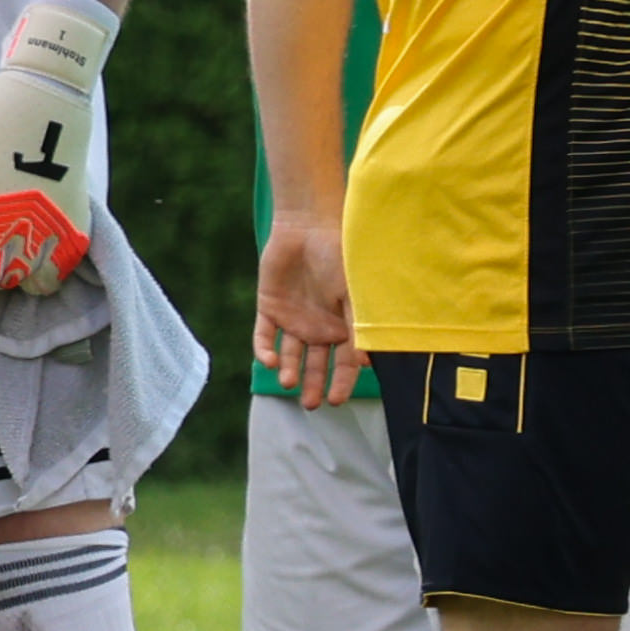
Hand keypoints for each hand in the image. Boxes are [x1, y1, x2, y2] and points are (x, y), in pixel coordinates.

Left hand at [258, 214, 357, 406]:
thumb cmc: (340, 256)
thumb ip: (358, 325)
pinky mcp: (269, 309)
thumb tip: (366, 362)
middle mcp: (319, 326)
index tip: (338, 401)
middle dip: (314, 386)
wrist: (307, 226)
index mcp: (343, 325)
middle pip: (316, 364)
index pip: (344, 362)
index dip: (342, 382)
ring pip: (289, 355)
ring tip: (288, 382)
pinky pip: (263, 336)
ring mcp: (293, 319)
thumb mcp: (354, 292)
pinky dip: (264, 351)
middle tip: (311, 404)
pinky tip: (269, 361)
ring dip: (288, 371)